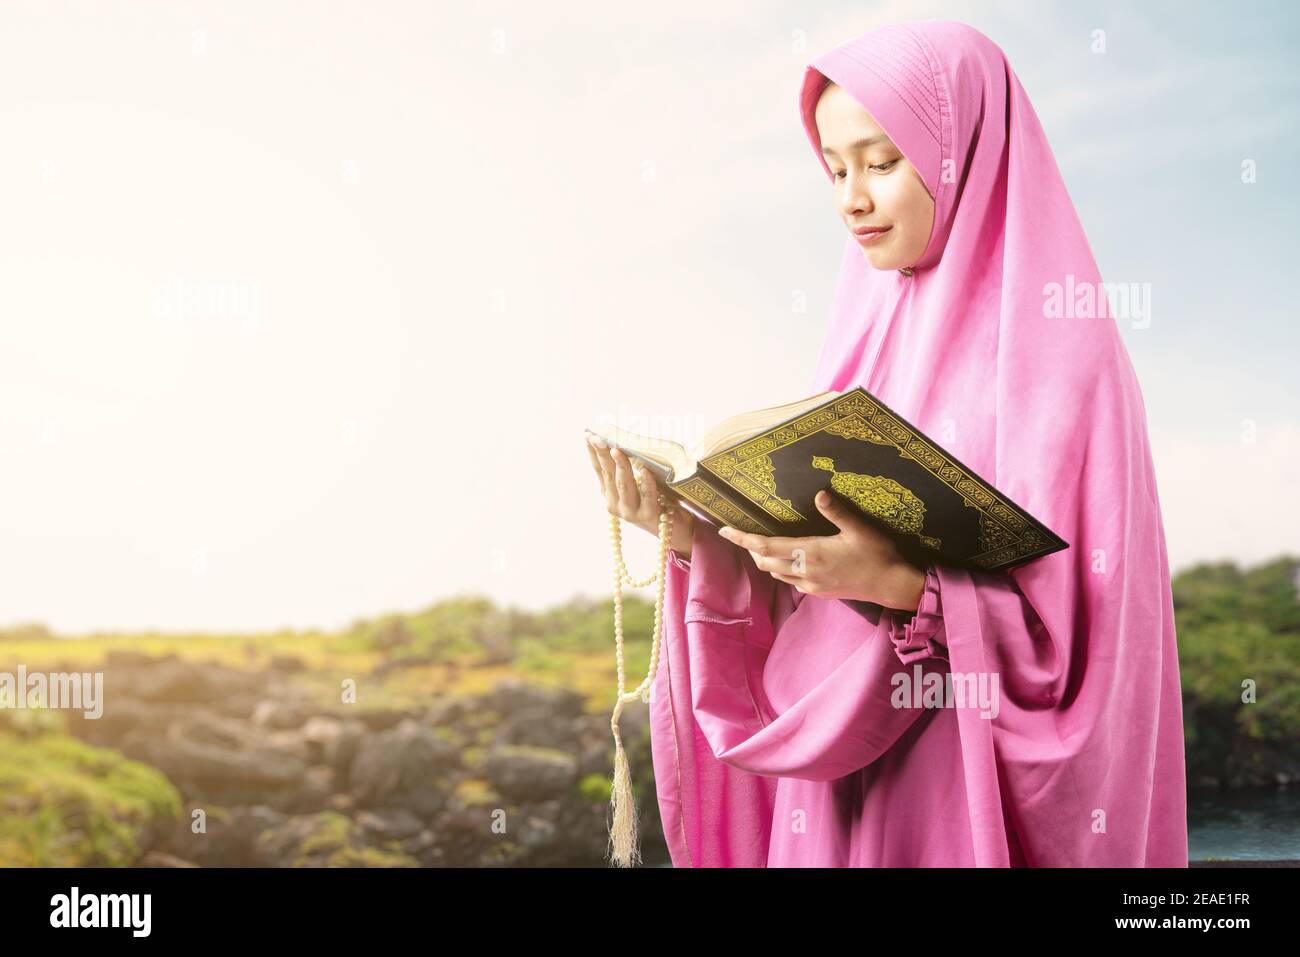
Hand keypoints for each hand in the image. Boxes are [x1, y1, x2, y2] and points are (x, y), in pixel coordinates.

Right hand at [585, 433, 695, 558]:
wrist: (675, 531)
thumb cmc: (658, 501)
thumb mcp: (639, 486)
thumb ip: (631, 471)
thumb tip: (628, 443)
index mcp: (610, 494)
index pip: (599, 470)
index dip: (593, 453)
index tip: (587, 435)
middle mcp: (616, 504)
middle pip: (609, 475)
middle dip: (603, 454)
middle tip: (599, 438)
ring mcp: (630, 512)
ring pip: (624, 485)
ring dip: (620, 466)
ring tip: (617, 450)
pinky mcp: (648, 516)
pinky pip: (647, 497)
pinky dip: (646, 484)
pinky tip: (645, 470)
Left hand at [716, 488, 925, 610]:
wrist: (892, 585)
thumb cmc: (878, 554)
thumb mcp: (860, 529)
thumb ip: (837, 512)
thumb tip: (819, 494)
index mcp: (812, 553)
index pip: (766, 547)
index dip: (743, 539)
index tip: (724, 530)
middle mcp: (806, 572)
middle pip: (765, 562)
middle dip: (751, 549)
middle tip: (743, 534)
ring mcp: (812, 585)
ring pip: (776, 574)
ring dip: (765, 561)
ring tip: (762, 545)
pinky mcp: (819, 593)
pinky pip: (791, 582)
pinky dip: (782, 570)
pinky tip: (789, 560)